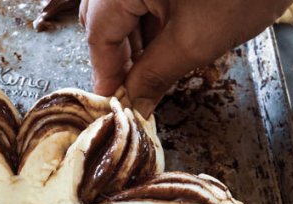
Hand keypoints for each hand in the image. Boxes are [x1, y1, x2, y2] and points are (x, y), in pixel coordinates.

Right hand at [80, 0, 292, 109]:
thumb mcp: (194, 41)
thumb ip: (155, 76)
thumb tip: (135, 105)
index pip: (98, 33)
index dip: (105, 73)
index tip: (114, 104)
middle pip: (105, 18)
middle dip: (119, 57)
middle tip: (133, 91)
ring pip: (124, 7)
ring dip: (136, 42)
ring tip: (152, 72)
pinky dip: (151, 22)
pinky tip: (165, 45)